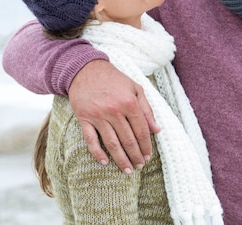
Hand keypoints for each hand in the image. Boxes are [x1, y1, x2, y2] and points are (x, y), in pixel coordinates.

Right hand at [68, 59, 159, 173]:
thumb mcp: (136, 89)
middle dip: (135, 156)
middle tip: (139, 167)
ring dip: (120, 159)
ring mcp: (98, 116)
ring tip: (127, 170)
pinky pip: (91, 140)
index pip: (141, 130)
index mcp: (130, 103)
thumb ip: (147, 109)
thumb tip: (157, 130)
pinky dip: (97, 152)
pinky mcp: (84, 118)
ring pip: (112, 143)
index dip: (146, 145)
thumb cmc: (114, 79)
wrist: (86, 70)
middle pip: (128, 140)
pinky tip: (105, 162)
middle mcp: (115, 111)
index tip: (148, 156)